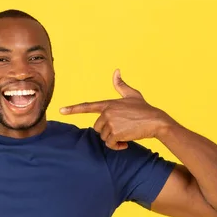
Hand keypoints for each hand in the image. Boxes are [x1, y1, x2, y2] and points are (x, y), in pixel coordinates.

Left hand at [59, 69, 173, 149]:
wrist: (156, 121)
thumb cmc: (145, 108)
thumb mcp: (132, 94)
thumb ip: (121, 85)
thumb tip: (116, 71)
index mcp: (108, 103)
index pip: (87, 106)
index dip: (73, 109)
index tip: (61, 111)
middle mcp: (107, 112)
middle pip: (97, 128)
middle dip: (108, 131)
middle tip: (122, 129)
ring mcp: (110, 122)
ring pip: (103, 137)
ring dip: (114, 139)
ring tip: (126, 134)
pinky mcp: (115, 132)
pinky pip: (110, 144)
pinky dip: (117, 146)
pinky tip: (126, 143)